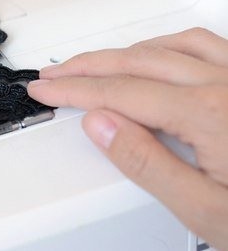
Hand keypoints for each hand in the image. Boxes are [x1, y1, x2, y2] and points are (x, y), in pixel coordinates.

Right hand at [27, 28, 227, 248]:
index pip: (119, 93)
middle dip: (88, 65)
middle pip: (137, 60)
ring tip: (94, 63)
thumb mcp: (207, 212)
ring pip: (169, 44)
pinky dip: (165, 43)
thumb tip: (99, 123)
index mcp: (210, 115)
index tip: (46, 88)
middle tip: (56, 73)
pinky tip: (154, 52)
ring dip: (124, 52)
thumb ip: (146, 163)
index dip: (73, 89)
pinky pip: (204, 42)